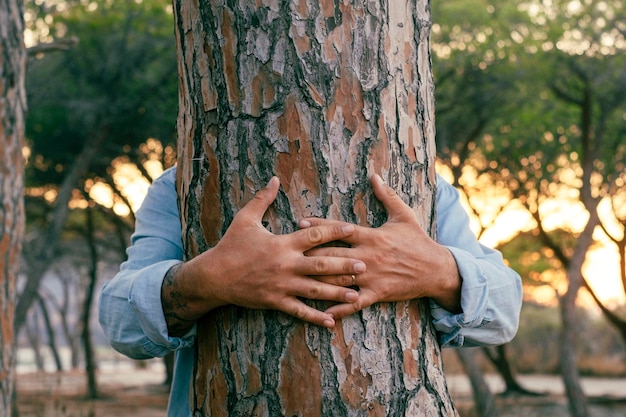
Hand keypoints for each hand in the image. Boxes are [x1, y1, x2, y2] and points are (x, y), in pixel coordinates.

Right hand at [162, 177, 365, 334]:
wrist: (214, 276)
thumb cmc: (231, 245)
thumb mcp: (245, 219)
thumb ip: (262, 199)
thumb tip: (274, 179)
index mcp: (282, 244)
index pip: (313, 235)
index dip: (333, 231)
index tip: (352, 229)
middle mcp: (286, 265)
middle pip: (321, 265)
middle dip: (344, 265)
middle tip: (365, 266)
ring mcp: (282, 286)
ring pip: (315, 290)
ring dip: (337, 293)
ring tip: (357, 296)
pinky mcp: (276, 302)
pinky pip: (299, 311)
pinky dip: (315, 317)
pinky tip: (331, 321)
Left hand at [300, 174, 460, 319]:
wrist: (436, 270)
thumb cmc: (418, 241)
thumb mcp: (404, 215)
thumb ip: (387, 195)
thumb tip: (375, 175)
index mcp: (372, 236)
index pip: (340, 229)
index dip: (319, 226)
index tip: (300, 223)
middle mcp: (368, 257)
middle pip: (332, 254)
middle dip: (309, 253)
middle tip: (288, 252)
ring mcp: (371, 277)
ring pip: (339, 278)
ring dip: (317, 279)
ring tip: (295, 279)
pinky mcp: (377, 294)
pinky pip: (354, 303)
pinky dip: (337, 307)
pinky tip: (321, 311)